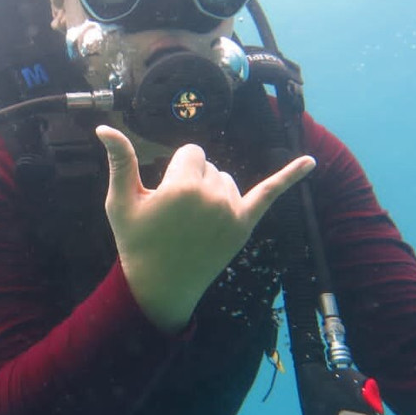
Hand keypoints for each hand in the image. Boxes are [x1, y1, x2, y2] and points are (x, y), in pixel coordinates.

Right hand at [96, 125, 316, 333]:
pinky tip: (312, 161)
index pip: (192, 152)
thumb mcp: (120, 202)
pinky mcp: (245, 226)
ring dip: (213, 191)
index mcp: (182, 187)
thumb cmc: (135, 242)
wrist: (159, 287)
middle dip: (193, 181)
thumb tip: (104, 127)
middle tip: (176, 215)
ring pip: (227, 180)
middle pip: (210, 165)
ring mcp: (232, 212)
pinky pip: (269, 194)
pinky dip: (291, 176)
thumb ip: (120, 161)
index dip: (176, 170)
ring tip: (193, 222)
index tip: (165, 195)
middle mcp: (213, 196)